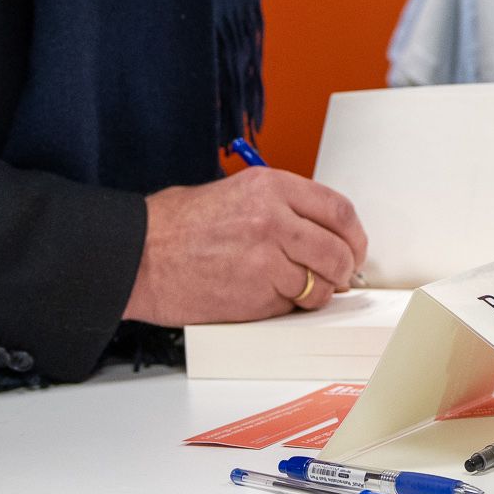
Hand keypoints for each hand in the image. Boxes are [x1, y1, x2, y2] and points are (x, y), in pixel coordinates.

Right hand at [126, 167, 367, 324]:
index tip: (354, 247)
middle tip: (340, 276)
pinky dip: (288, 307)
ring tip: (301, 290)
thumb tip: (319, 229)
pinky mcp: (256, 295)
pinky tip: (268, 297)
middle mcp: (274, 220)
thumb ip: (281, 207)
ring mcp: (267, 260)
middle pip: (338, 250)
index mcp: (271, 186)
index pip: (339, 210)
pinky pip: (292, 306)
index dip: (354, 234)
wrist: (139, 256)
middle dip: (345, 269)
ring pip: (320, 284)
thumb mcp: (236, 193)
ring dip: (318, 293)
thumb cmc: (176, 225)